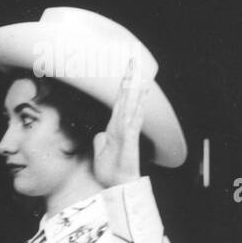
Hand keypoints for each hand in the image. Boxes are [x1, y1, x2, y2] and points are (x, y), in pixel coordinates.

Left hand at [93, 58, 148, 187]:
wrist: (118, 185)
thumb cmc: (110, 170)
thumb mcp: (100, 152)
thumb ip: (100, 141)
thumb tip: (100, 134)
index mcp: (115, 126)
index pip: (119, 100)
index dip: (122, 84)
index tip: (126, 68)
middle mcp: (123, 124)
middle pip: (126, 96)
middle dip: (130, 77)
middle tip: (134, 57)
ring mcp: (128, 130)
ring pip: (132, 103)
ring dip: (135, 86)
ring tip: (138, 69)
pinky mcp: (130, 138)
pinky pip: (134, 118)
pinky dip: (137, 105)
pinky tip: (141, 93)